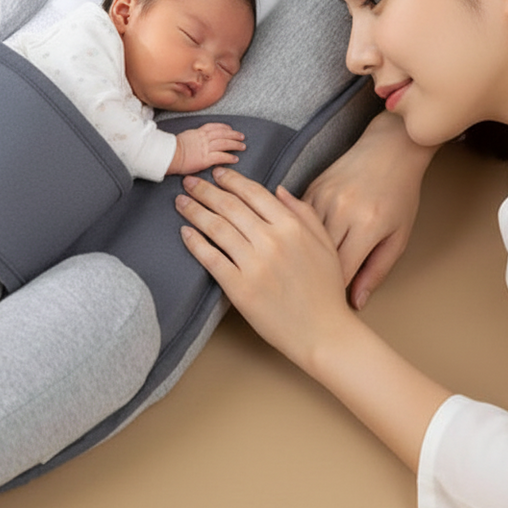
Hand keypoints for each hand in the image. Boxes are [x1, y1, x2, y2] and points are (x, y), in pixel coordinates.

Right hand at [168, 122, 245, 174]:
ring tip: (242, 146)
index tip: (229, 128)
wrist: (168, 156)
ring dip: (235, 144)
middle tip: (241, 136)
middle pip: (222, 134)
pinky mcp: (206, 159)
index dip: (224, 127)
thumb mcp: (183, 137)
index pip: (214, 127)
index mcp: (197, 132)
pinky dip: (229, 157)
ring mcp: (205, 148)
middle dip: (233, 134)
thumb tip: (195, 141)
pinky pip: (221, 157)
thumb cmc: (171, 149)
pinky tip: (235, 159)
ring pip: (224, 143)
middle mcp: (203, 138)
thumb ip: (192, 138)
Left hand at [175, 167, 352, 371]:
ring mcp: (254, 264)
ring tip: (181, 202)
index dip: (231, 180)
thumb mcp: (325, 244)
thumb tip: (280, 190)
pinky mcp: (240, 288)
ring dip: (195, 211)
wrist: (324, 333)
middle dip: (206, 190)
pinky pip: (211, 258)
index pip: (253, 193)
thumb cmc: (325, 291)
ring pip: (216, 228)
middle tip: (189, 182)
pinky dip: (195, 243)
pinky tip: (185, 233)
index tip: (217, 174)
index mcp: (292, 226)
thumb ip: (305, 214)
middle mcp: (271, 240)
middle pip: (230, 206)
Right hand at [305, 112, 435, 308]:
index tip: (330, 302)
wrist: (389, 149)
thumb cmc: (400, 195)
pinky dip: (295, 234)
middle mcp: (341, 210)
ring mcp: (323, 197)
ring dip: (300, 256)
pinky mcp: (311, 188)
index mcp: (367, 226)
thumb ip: (377, 271)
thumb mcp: (398, 236)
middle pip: (316, 257)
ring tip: (299, 273)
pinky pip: (296, 219)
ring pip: (300, 238)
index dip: (334, 291)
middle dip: (314, 277)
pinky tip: (293, 247)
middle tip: (312, 292)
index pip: (341, 271)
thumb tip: (357, 302)